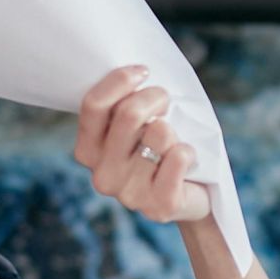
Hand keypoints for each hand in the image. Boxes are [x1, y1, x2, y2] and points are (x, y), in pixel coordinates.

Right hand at [74, 66, 210, 223]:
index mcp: (88, 151)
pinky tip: (186, 162)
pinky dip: (188, 151)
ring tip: (173, 143)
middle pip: (128, 114)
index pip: (93, 105)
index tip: (144, 71)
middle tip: (166, 101)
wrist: (191, 195)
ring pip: (158, 133)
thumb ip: (124, 104)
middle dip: (155, 97)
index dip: (120, 80)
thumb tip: (137, 73)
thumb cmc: (160, 148)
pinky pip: (178, 156)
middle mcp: (103, 175)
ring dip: (173, 131)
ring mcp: (129, 194)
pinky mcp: (159, 206)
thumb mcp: (136, 124)